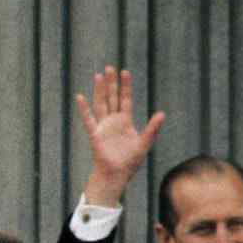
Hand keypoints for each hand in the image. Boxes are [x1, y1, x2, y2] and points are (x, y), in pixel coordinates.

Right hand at [74, 66, 165, 207]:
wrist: (117, 174)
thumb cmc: (130, 161)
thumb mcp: (144, 143)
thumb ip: (152, 128)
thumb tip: (162, 113)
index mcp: (125, 121)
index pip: (125, 99)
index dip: (125, 86)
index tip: (125, 72)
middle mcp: (113, 121)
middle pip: (112, 97)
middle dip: (111, 83)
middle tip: (109, 67)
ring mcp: (103, 127)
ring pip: (101, 104)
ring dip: (99, 90)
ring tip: (98, 76)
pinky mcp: (95, 134)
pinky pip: (88, 119)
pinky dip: (84, 109)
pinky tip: (80, 97)